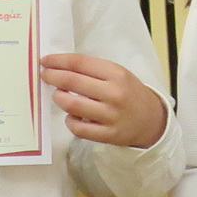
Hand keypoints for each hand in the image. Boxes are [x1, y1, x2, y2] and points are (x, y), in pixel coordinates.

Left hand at [40, 53, 168, 147]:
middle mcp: (114, 94)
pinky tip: (72, 116)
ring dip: (58, 98)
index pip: (79, 63)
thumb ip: (93, 70)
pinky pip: (77, 128)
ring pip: (71, 105)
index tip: (45, 60)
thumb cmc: (129, 93)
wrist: (151, 120)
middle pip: (71, 81)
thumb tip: (59, 66)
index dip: (58, 60)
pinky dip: (69, 120)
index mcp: (117, 74)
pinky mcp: (108, 135)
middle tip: (45, 75)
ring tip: (59, 95)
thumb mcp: (118, 74)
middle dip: (52, 76)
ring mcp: (111, 116)